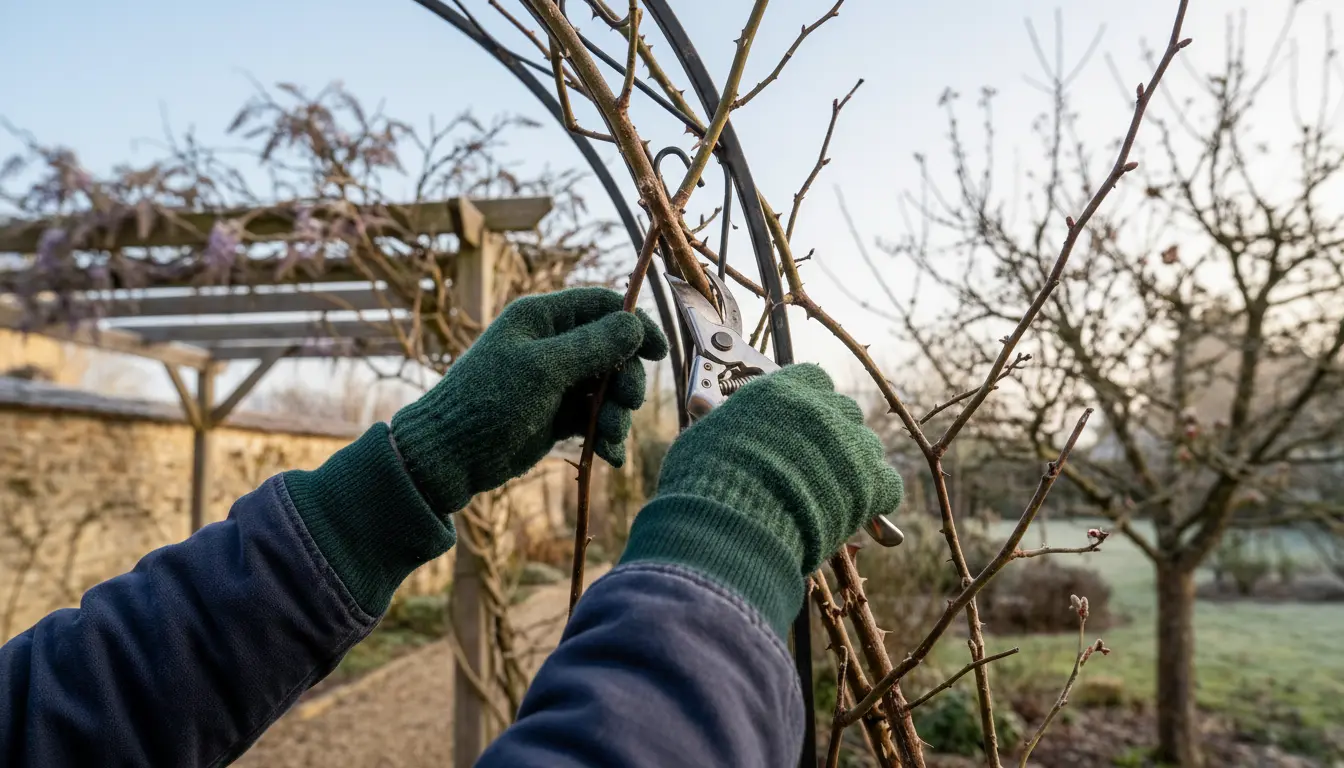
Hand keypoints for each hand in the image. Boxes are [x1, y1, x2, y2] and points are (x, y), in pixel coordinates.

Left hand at [391, 287, 667, 514]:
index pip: (603, 307)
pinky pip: (595, 417)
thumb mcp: (544, 369)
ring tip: (610, 438)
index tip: (659, 353)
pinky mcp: (557, 415)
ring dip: (618, 413)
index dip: (636, 325)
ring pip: (608, 388)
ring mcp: (556, 381)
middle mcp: (552, 345)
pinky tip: (608, 455)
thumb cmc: (488, 402)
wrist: (449, 457)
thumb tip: (635, 324)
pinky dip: (605, 434)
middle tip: (627, 405)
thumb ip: (593, 346)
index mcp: (542, 318)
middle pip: (614, 351)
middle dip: (626, 380)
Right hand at [622, 364, 902, 634]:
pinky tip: (854, 510)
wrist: (738, 523)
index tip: (797, 422)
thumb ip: (722, 420)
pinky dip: (875, 498)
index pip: (813, 378)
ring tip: (827, 493)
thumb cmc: (709, 480)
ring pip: (867, 447)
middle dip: (832, 435)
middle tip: (810, 463)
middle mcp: (822, 409)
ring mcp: (851, 445)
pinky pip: (887, 484)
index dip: (808, 401)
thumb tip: (703, 407)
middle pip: (844, 412)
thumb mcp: (706, 436)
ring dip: (853, 466)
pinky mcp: (871, 484)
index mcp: (783, 390)